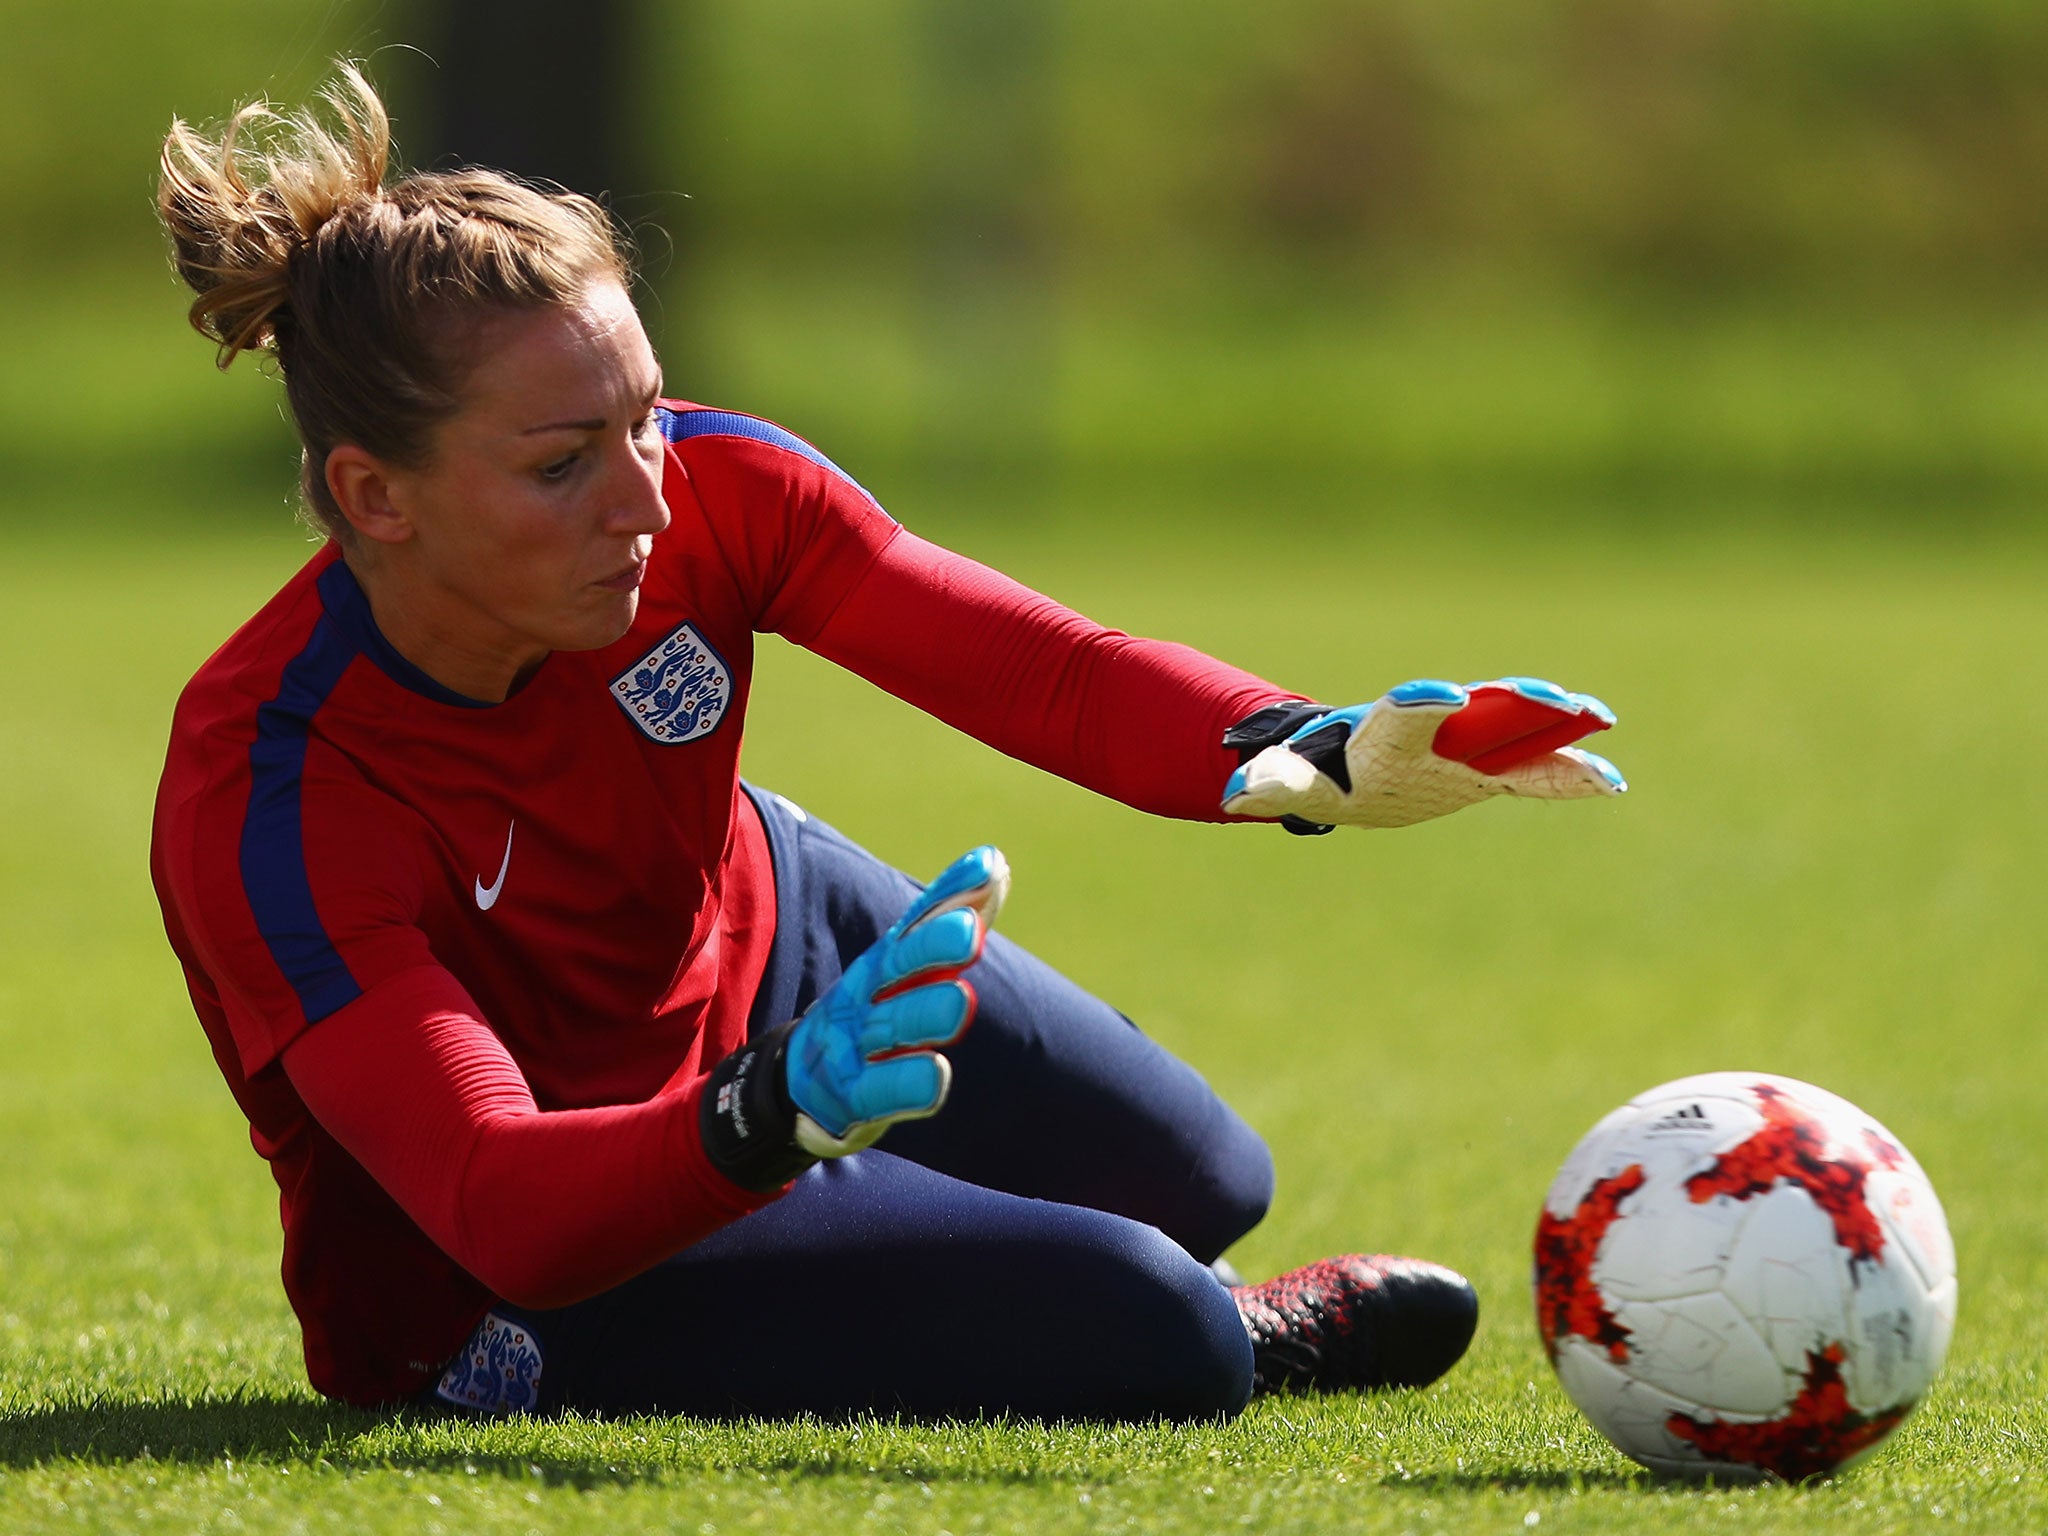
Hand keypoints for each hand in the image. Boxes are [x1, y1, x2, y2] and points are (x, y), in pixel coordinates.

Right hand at [699, 845, 1010, 1188]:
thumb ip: (950, 919)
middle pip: (900, 966)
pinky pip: (880, 1089)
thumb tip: (996, 862)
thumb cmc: (873, 1012)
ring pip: (893, 1026)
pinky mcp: (852, 1094)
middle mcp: (866, 995)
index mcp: (883, 963)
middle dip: (933, 946)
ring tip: (961, 1000)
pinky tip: (936, 1076)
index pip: (919, 920)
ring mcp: (855, 1043)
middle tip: (970, 932)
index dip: (952, 894)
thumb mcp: (906, 966)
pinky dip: (906, 1083)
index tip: (989, 867)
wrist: (803, 1081)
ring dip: (925, 1012)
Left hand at [1220, 678, 1623, 831]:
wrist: (1347, 761)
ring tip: (1599, 719)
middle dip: (1512, 702)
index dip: (1420, 705)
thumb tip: (1233, 797)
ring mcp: (1469, 743)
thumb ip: (1267, 786)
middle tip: (1552, 698)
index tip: (1438, 696)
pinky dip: (1570, 772)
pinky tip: (1612, 782)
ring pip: (1517, 728)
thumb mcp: (1285, 784)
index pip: (1403, 714)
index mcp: (1383, 732)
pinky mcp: (1491, 769)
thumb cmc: (1312, 773)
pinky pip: (1536, 769)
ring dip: (1555, 725)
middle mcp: (1434, 726)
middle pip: (1479, 709)